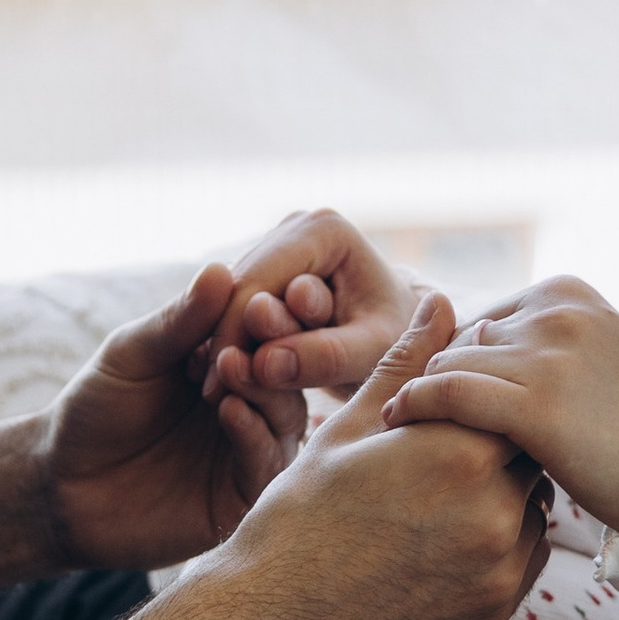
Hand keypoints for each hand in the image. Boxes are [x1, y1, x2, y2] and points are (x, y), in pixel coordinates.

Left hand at [40, 266, 306, 570]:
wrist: (61, 487)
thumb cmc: (95, 410)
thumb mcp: (132, 356)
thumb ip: (178, 323)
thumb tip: (219, 268)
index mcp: (229, 363)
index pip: (266, 333)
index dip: (266, 314)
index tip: (258, 296)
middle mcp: (250, 404)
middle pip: (286, 373)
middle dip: (276, 347)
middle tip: (259, 326)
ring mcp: (250, 450)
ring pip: (285, 416)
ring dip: (265, 388)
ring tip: (233, 366)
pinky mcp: (243, 496)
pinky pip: (266, 463)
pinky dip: (254, 434)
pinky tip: (230, 409)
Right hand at [199, 205, 417, 407]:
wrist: (405, 330)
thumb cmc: (398, 340)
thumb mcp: (372, 352)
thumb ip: (327, 356)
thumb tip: (265, 364)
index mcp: (324, 229)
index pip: (258, 283)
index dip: (235, 336)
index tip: (220, 387)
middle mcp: (297, 225)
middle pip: (239, 286)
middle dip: (227, 340)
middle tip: (213, 394)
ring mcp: (281, 241)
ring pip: (231, 296)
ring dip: (227, 343)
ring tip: (220, 392)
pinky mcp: (271, 263)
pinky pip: (237, 303)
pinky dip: (234, 340)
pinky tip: (230, 377)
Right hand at [219, 291, 552, 619]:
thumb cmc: (298, 520)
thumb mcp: (346, 432)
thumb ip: (404, 366)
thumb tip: (441, 300)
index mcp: (458, 453)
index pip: (510, 399)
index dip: (482, 396)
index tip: (449, 404)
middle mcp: (495, 511)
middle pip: (528, 451)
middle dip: (496, 442)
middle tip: (446, 449)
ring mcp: (500, 569)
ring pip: (532, 505)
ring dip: (503, 492)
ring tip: (438, 498)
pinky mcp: (496, 613)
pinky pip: (524, 559)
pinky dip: (499, 542)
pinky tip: (442, 540)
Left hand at [383, 277, 618, 542]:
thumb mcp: (596, 357)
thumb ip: (540, 338)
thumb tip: (470, 335)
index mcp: (569, 291)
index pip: (482, 320)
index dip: (462, 365)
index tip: (446, 402)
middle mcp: (557, 311)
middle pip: (462, 340)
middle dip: (446, 380)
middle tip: (422, 422)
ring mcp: (548, 354)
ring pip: (448, 364)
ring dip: (426, 397)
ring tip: (406, 428)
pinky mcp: (535, 403)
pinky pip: (446, 392)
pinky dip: (412, 403)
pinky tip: (395, 419)